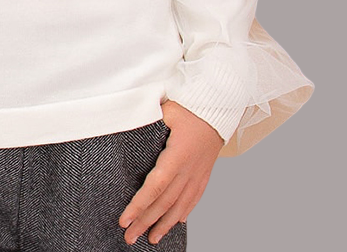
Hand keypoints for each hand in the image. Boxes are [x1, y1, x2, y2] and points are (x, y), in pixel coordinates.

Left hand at [118, 100, 224, 245]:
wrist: (221, 110)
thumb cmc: (192, 107)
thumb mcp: (168, 109)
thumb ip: (148, 117)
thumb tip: (127, 118)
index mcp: (177, 155)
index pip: (155, 186)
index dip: (139, 205)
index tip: (125, 220)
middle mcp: (188, 170)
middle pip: (164, 203)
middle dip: (145, 222)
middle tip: (129, 237)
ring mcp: (197, 175)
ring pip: (179, 206)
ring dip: (163, 224)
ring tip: (151, 239)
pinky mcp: (203, 175)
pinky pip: (193, 199)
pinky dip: (182, 213)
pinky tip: (175, 222)